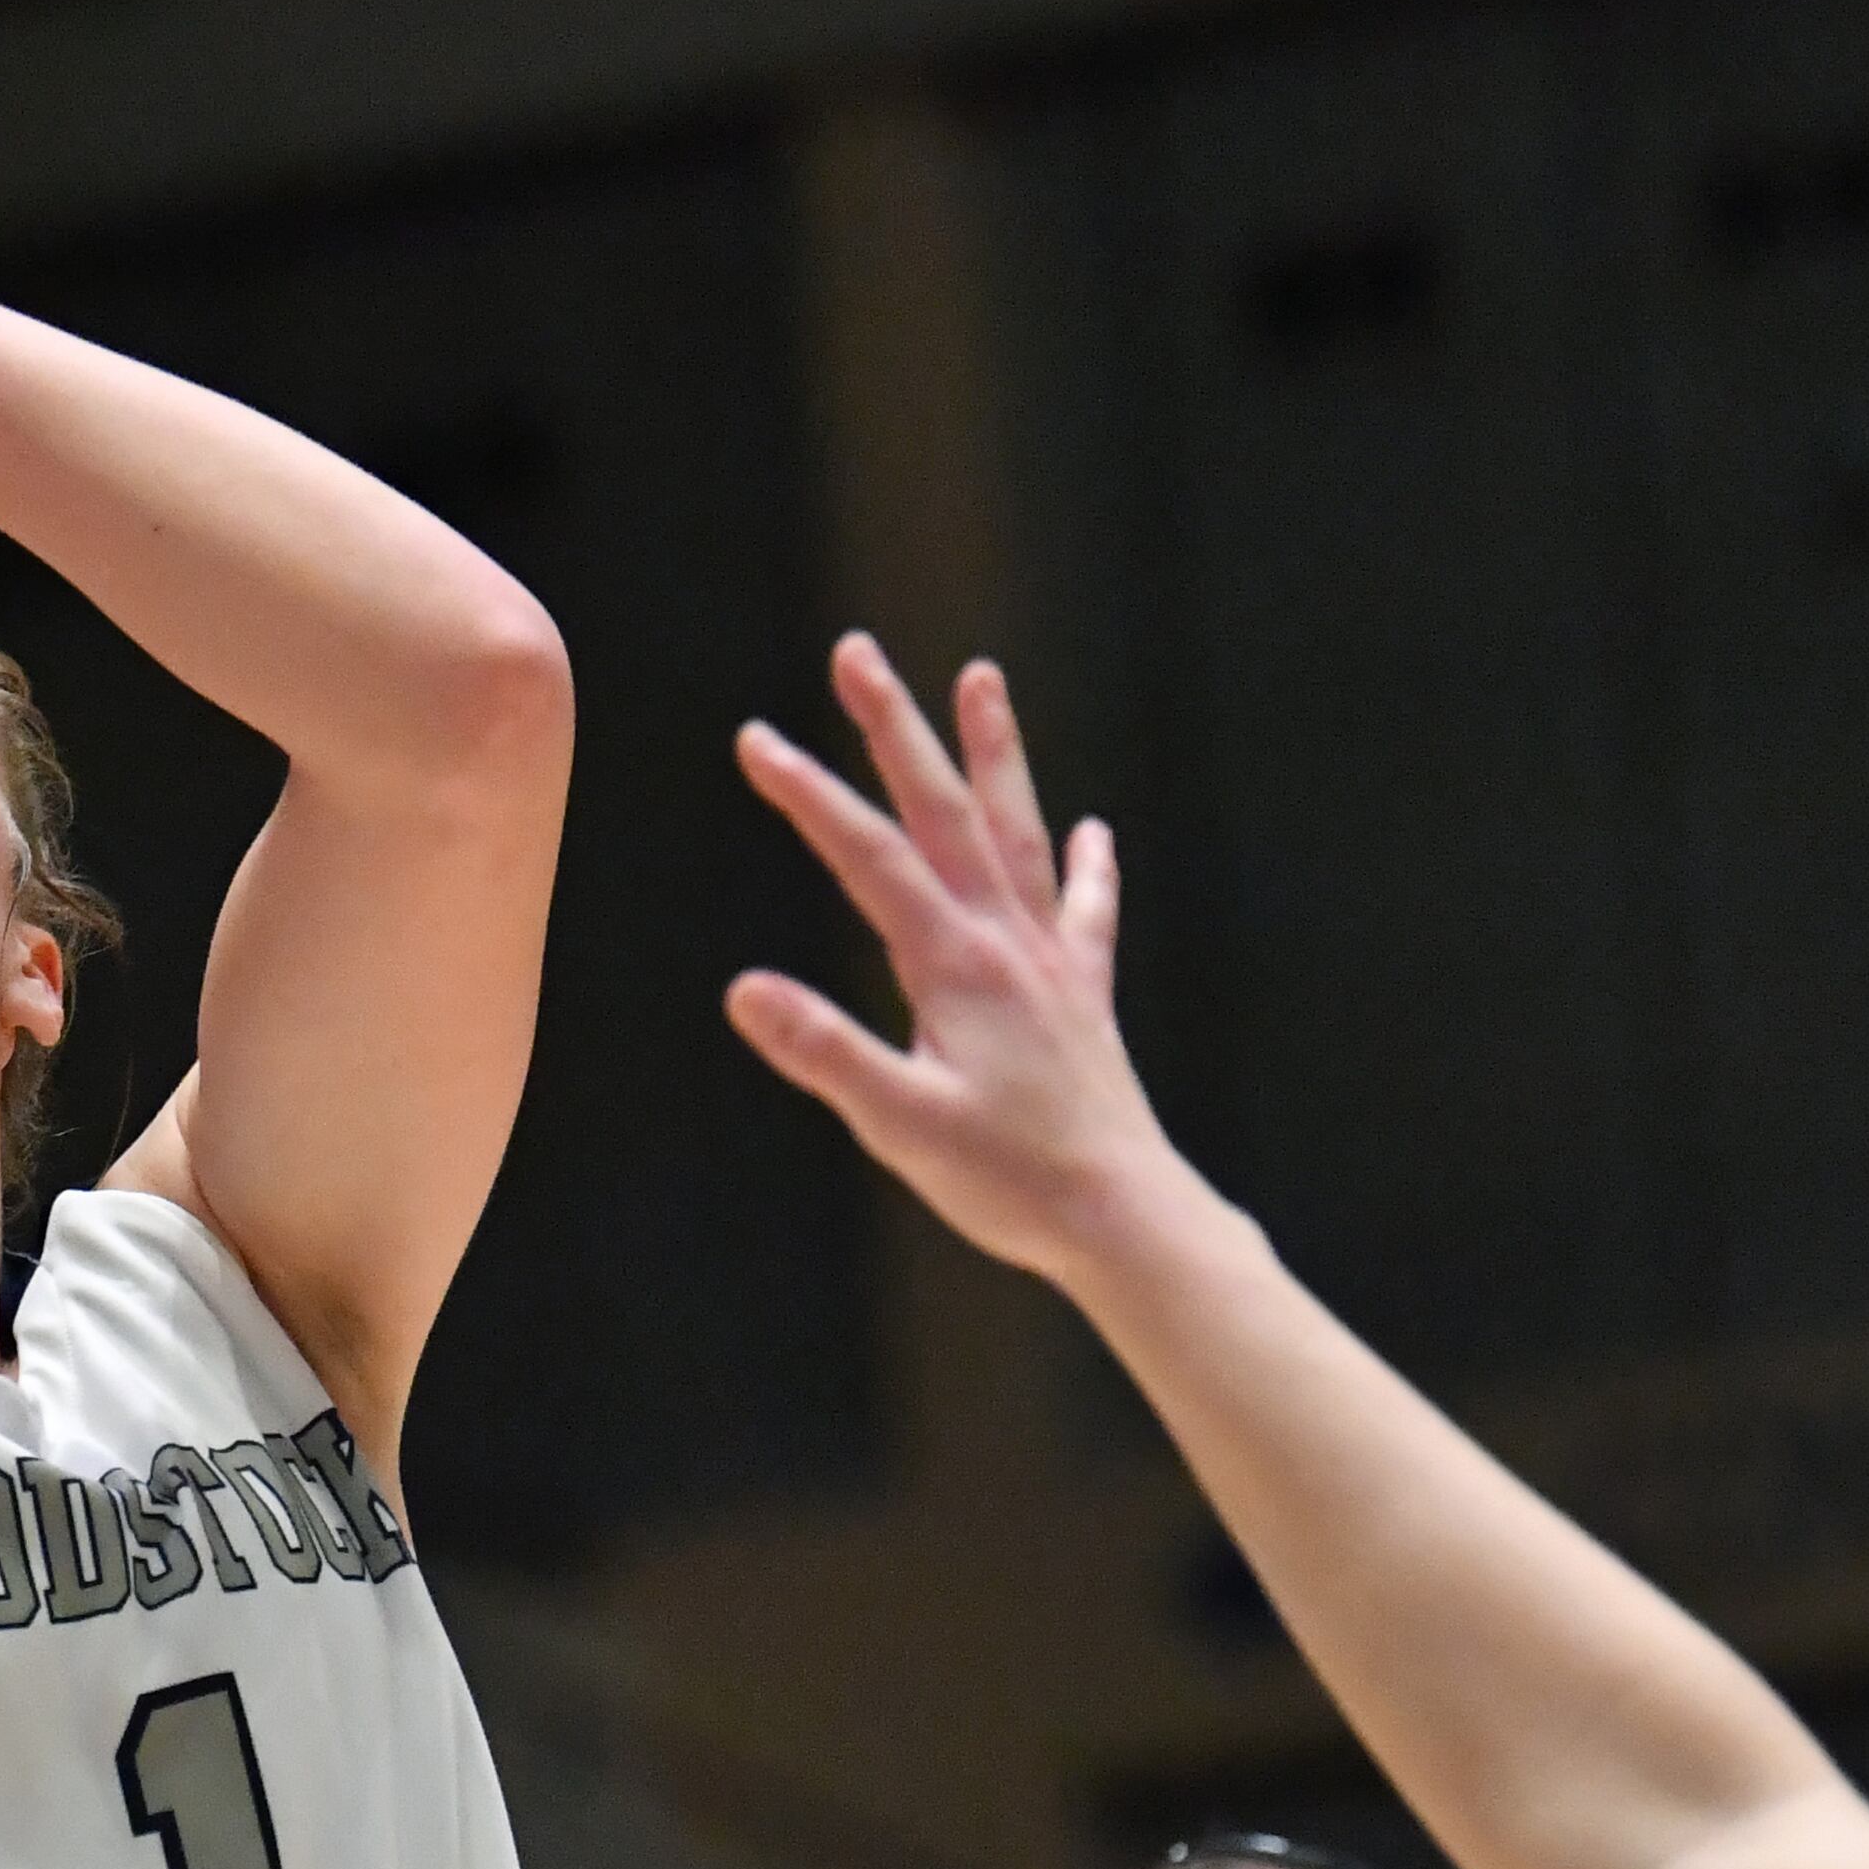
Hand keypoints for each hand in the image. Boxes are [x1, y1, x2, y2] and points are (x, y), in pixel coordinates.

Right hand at [727, 634, 1180, 1283]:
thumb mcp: (898, 1124)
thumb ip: (825, 1051)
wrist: (1124, 1217)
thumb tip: (743, 989)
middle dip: (894, 728)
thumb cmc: (1010, 1181)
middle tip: (857, 651)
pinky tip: (1091, 831)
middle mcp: (1007, 943)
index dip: (810, 795)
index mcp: (955, 965)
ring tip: (980, 678)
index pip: (869, 858)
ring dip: (994, 753)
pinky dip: (1085, 865)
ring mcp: (1050, 963)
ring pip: (1016, 832)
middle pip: (945, 810)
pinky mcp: (1081, 998)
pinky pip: (1084, 912)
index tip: (756, 738)